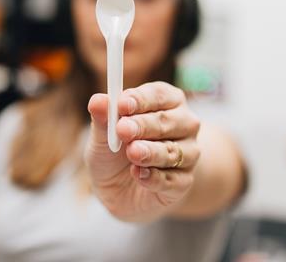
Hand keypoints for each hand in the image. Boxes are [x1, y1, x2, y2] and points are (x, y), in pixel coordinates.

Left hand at [85, 81, 200, 221]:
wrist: (118, 191)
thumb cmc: (114, 153)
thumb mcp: (102, 135)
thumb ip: (102, 119)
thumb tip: (97, 101)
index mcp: (166, 102)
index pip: (159, 95)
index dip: (140, 99)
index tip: (121, 104)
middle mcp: (183, 124)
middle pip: (167, 121)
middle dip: (144, 125)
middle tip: (123, 129)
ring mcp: (187, 154)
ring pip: (172, 151)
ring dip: (151, 152)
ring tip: (132, 153)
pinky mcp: (184, 182)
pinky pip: (173, 180)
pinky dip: (154, 178)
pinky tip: (138, 174)